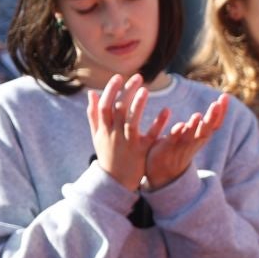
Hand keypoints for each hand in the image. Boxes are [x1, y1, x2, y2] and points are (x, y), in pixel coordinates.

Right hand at [85, 73, 165, 190]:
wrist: (115, 180)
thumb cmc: (107, 153)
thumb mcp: (97, 135)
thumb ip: (94, 114)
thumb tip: (91, 93)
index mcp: (103, 129)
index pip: (104, 106)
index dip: (110, 90)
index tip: (119, 76)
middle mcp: (114, 135)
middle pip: (119, 110)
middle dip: (126, 92)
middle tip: (138, 77)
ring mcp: (128, 143)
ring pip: (132, 122)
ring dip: (138, 105)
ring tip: (145, 90)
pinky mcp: (142, 151)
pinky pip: (151, 136)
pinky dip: (158, 123)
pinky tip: (167, 111)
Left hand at [144, 93, 229, 189]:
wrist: (162, 172)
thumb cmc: (178, 150)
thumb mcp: (192, 135)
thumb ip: (199, 124)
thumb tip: (216, 107)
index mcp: (200, 137)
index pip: (215, 124)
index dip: (222, 111)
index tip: (225, 96)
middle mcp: (194, 141)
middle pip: (206, 130)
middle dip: (212, 117)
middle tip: (217, 103)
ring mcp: (181, 146)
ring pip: (190, 136)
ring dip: (194, 126)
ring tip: (198, 115)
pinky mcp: (167, 149)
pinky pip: (173, 140)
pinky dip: (177, 133)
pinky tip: (180, 125)